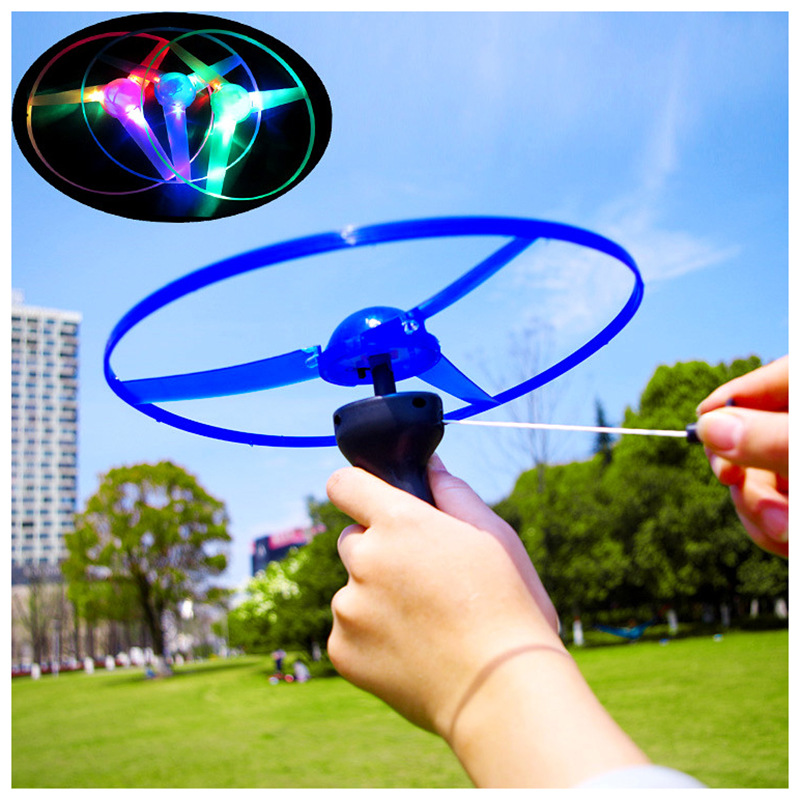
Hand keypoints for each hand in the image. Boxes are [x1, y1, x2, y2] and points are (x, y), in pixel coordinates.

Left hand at [327, 456, 648, 785]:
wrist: (501, 690)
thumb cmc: (507, 607)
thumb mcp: (493, 536)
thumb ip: (452, 492)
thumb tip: (430, 466)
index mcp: (398, 522)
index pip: (345, 484)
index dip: (357, 489)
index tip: (368, 500)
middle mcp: (365, 559)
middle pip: (352, 540)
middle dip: (378, 551)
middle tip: (421, 579)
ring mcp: (348, 607)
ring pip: (352, 589)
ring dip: (375, 598)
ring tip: (426, 624)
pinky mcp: (342, 649)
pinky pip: (348, 631)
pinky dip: (371, 637)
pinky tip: (412, 650)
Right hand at [696, 356, 787, 556]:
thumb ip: (767, 437)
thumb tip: (708, 427)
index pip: (771, 382)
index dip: (730, 399)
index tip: (701, 419)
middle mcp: (798, 439)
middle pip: (752, 441)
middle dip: (741, 472)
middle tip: (734, 483)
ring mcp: (796, 474)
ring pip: (756, 485)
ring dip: (758, 513)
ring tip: (786, 532)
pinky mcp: (796, 509)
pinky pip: (770, 517)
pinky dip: (771, 531)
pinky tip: (787, 542)